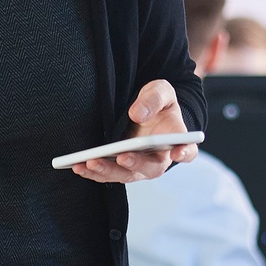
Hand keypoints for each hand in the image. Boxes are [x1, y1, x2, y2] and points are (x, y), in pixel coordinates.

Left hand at [72, 79, 199, 183]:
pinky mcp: (121, 168)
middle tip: (121, 156)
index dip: (184, 152)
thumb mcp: (160, 90)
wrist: (144, 110)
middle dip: (135, 163)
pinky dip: (93, 172)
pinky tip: (78, 166)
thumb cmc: (157, 102)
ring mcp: (139, 166)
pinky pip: (108, 175)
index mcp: (176, 140)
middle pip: (151, 168)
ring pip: (126, 175)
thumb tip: (137, 114)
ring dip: (108, 171)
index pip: (187, 150)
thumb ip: (153, 99)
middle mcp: (159, 159)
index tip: (178, 152)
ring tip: (89, 162)